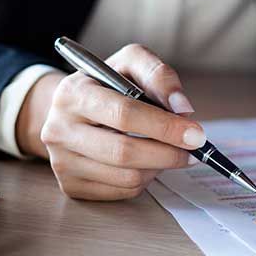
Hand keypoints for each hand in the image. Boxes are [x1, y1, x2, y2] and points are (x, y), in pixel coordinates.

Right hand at [17, 44, 204, 199]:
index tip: (196, 135)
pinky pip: (122, 191)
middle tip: (194, 151)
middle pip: (123, 152)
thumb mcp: (131, 63)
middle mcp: (58, 129)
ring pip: (126, 177)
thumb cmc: (108, 84)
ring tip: (171, 152)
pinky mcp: (71, 186)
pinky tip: (149, 163)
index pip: (123, 114)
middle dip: (168, 153)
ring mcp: (61, 162)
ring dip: (160, 167)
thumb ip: (159, 75)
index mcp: (72, 93)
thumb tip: (183, 108)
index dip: (164, 127)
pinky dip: (146, 180)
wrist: (73, 109)